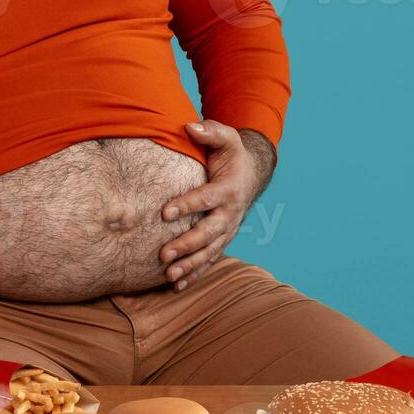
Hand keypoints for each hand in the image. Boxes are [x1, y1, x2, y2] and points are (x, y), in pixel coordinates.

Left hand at [157, 119, 260, 290]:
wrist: (250, 173)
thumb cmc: (231, 154)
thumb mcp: (226, 137)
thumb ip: (210, 132)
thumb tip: (190, 127)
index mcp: (228, 189)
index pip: (206, 198)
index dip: (187, 205)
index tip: (165, 212)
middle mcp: (230, 213)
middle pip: (208, 232)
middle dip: (187, 244)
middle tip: (163, 254)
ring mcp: (227, 229)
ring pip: (209, 251)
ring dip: (190, 265)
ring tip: (169, 275)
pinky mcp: (222, 239)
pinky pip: (209, 259)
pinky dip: (195, 274)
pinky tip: (176, 286)